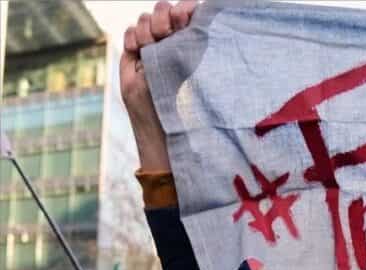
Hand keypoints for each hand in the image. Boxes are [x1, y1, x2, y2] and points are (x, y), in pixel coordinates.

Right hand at [120, 1, 196, 170]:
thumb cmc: (194, 108)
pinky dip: (132, 36)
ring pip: (146, 19)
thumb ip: (198, 48)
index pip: (189, 11)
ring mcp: (154, 49)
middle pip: (164, 9)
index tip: (184, 18)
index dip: (185, 8)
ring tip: (152, 44)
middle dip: (164, 15)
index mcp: (196, 44)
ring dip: (148, 26)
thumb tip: (204, 20)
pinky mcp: (137, 57)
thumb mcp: (201, 76)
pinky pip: (130, 33)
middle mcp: (175, 43)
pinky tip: (139, 49)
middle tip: (166, 33)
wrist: (168, 131)